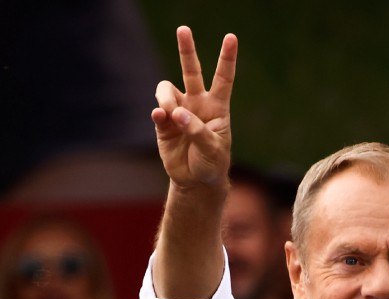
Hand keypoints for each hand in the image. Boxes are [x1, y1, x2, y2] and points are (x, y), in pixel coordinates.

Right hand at [152, 26, 237, 189]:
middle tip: (183, 29)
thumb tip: (176, 113)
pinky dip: (159, 112)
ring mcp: (179, 111)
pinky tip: (162, 117)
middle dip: (187, 50)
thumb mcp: (213, 149)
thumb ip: (197, 130)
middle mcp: (197, 103)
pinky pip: (158, 111)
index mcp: (217, 106)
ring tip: (170, 113)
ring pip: (167, 89)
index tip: (231, 37)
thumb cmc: (212, 162)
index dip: (227, 58)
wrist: (196, 180)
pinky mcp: (163, 124)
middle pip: (191, 71)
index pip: (223, 78)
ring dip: (167, 97)